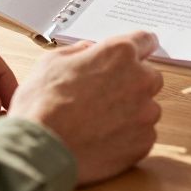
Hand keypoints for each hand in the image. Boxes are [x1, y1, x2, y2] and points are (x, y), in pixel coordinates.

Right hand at [9, 31, 162, 184]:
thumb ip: (79, 51)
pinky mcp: (144, 142)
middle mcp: (140, 80)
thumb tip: (89, 51)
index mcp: (120, 53)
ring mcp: (145, 114)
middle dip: (131, 82)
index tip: (138, 52)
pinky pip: (142, 135)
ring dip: (130, 112)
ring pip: (146, 108)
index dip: (139, 46)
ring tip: (98, 122)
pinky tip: (102, 139)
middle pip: (148, 76)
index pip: (145, 40)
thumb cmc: (43, 104)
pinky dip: (128, 137)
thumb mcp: (52, 62)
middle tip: (103, 95)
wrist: (42, 150)